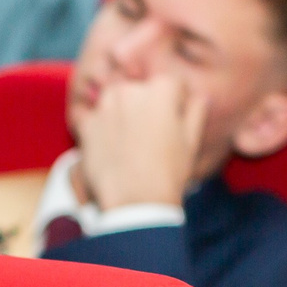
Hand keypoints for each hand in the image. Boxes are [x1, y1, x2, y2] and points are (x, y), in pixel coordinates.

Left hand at [72, 74, 207, 213]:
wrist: (135, 200)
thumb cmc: (168, 172)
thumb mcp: (191, 140)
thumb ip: (195, 112)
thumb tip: (199, 97)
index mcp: (162, 89)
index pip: (172, 85)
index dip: (176, 104)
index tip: (174, 123)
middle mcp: (132, 89)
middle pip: (141, 90)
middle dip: (145, 107)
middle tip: (150, 136)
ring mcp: (106, 105)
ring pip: (115, 101)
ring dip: (120, 114)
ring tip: (129, 144)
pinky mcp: (87, 123)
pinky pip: (93, 119)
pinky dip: (100, 130)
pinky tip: (110, 149)